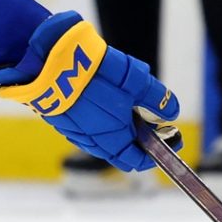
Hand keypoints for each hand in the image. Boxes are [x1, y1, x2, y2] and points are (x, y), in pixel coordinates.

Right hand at [0, 11, 180, 169]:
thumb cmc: (96, 74)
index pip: (138, 160)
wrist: (51, 61)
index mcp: (113, 141)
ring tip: (127, 100)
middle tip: (150, 115)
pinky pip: (86, 125)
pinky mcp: (61, 117)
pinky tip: (102, 95)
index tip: (170, 135)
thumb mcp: (137, 83)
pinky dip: (100, 117)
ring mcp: (73, 131)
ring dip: (118, 125)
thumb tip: (171, 113)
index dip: (157, 151)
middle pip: (121, 149)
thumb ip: (157, 100)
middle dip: (138, 136)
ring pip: (102, 136)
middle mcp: (92, 142)